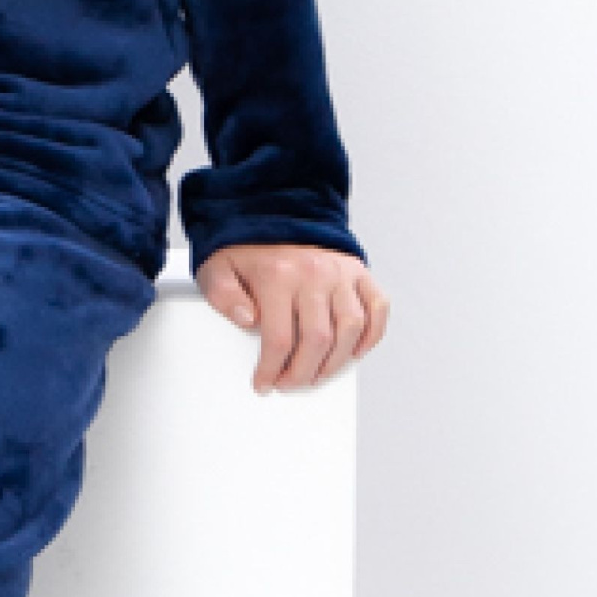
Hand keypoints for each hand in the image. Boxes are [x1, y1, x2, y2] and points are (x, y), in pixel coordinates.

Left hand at [194, 243, 388, 393]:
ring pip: (350, 329)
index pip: (279, 338)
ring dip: (336, 361)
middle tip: (290, 383)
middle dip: (303, 373)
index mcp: (277, 275)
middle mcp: (314, 273)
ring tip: (318, 374)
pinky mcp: (359, 272)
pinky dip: (372, 334)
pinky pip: (378, 307)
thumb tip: (248, 321)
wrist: (274, 213)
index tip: (265, 383)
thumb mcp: (218, 267)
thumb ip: (223, 295)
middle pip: (317, 339)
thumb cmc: (248, 247)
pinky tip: (355, 351)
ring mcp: (340, 273)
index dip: (272, 369)